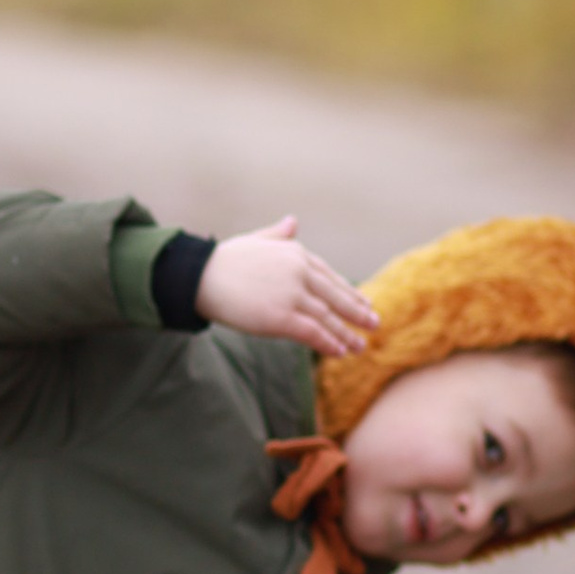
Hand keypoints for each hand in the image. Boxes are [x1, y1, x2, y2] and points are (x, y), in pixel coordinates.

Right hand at [196, 216, 380, 357]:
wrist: (200, 277)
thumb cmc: (223, 260)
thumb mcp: (255, 241)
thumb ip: (278, 235)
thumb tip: (293, 222)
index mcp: (295, 252)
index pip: (329, 275)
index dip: (348, 292)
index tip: (363, 303)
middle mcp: (299, 271)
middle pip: (336, 296)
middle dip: (357, 312)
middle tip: (374, 324)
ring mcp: (292, 294)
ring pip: (328, 317)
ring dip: (347, 333)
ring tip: (361, 345)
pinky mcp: (281, 317)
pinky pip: (313, 332)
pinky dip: (330, 342)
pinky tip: (341, 351)